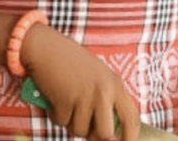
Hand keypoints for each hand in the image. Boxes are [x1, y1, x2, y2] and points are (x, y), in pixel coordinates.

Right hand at [21, 23, 139, 140]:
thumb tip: (109, 131)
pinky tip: (55, 103)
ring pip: (80, 130)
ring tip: (66, 109)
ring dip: (70, 124)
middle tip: (85, 128)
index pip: (132, 120)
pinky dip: (56, 116)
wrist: (45, 46)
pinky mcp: (64, 100)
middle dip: (93, 136)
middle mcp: (103, 92)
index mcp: (115, 85)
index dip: (130, 137)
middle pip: (105, 133)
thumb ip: (107, 98)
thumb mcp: (98, 75)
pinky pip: (61, 122)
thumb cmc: (70, 60)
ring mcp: (84, 96)